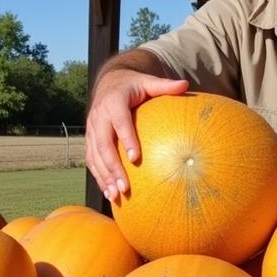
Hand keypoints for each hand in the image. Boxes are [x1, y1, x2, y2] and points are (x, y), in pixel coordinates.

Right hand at [85, 70, 188, 201]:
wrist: (108, 82)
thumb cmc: (133, 84)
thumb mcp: (147, 81)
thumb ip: (165, 85)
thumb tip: (186, 84)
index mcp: (113, 102)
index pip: (120, 122)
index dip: (126, 139)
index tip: (136, 158)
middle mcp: (99, 116)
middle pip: (104, 144)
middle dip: (113, 168)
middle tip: (125, 188)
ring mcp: (91, 129)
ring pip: (95, 155)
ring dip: (104, 177)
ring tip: (115, 196)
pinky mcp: (90, 139)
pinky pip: (91, 159)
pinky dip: (98, 176)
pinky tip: (108, 192)